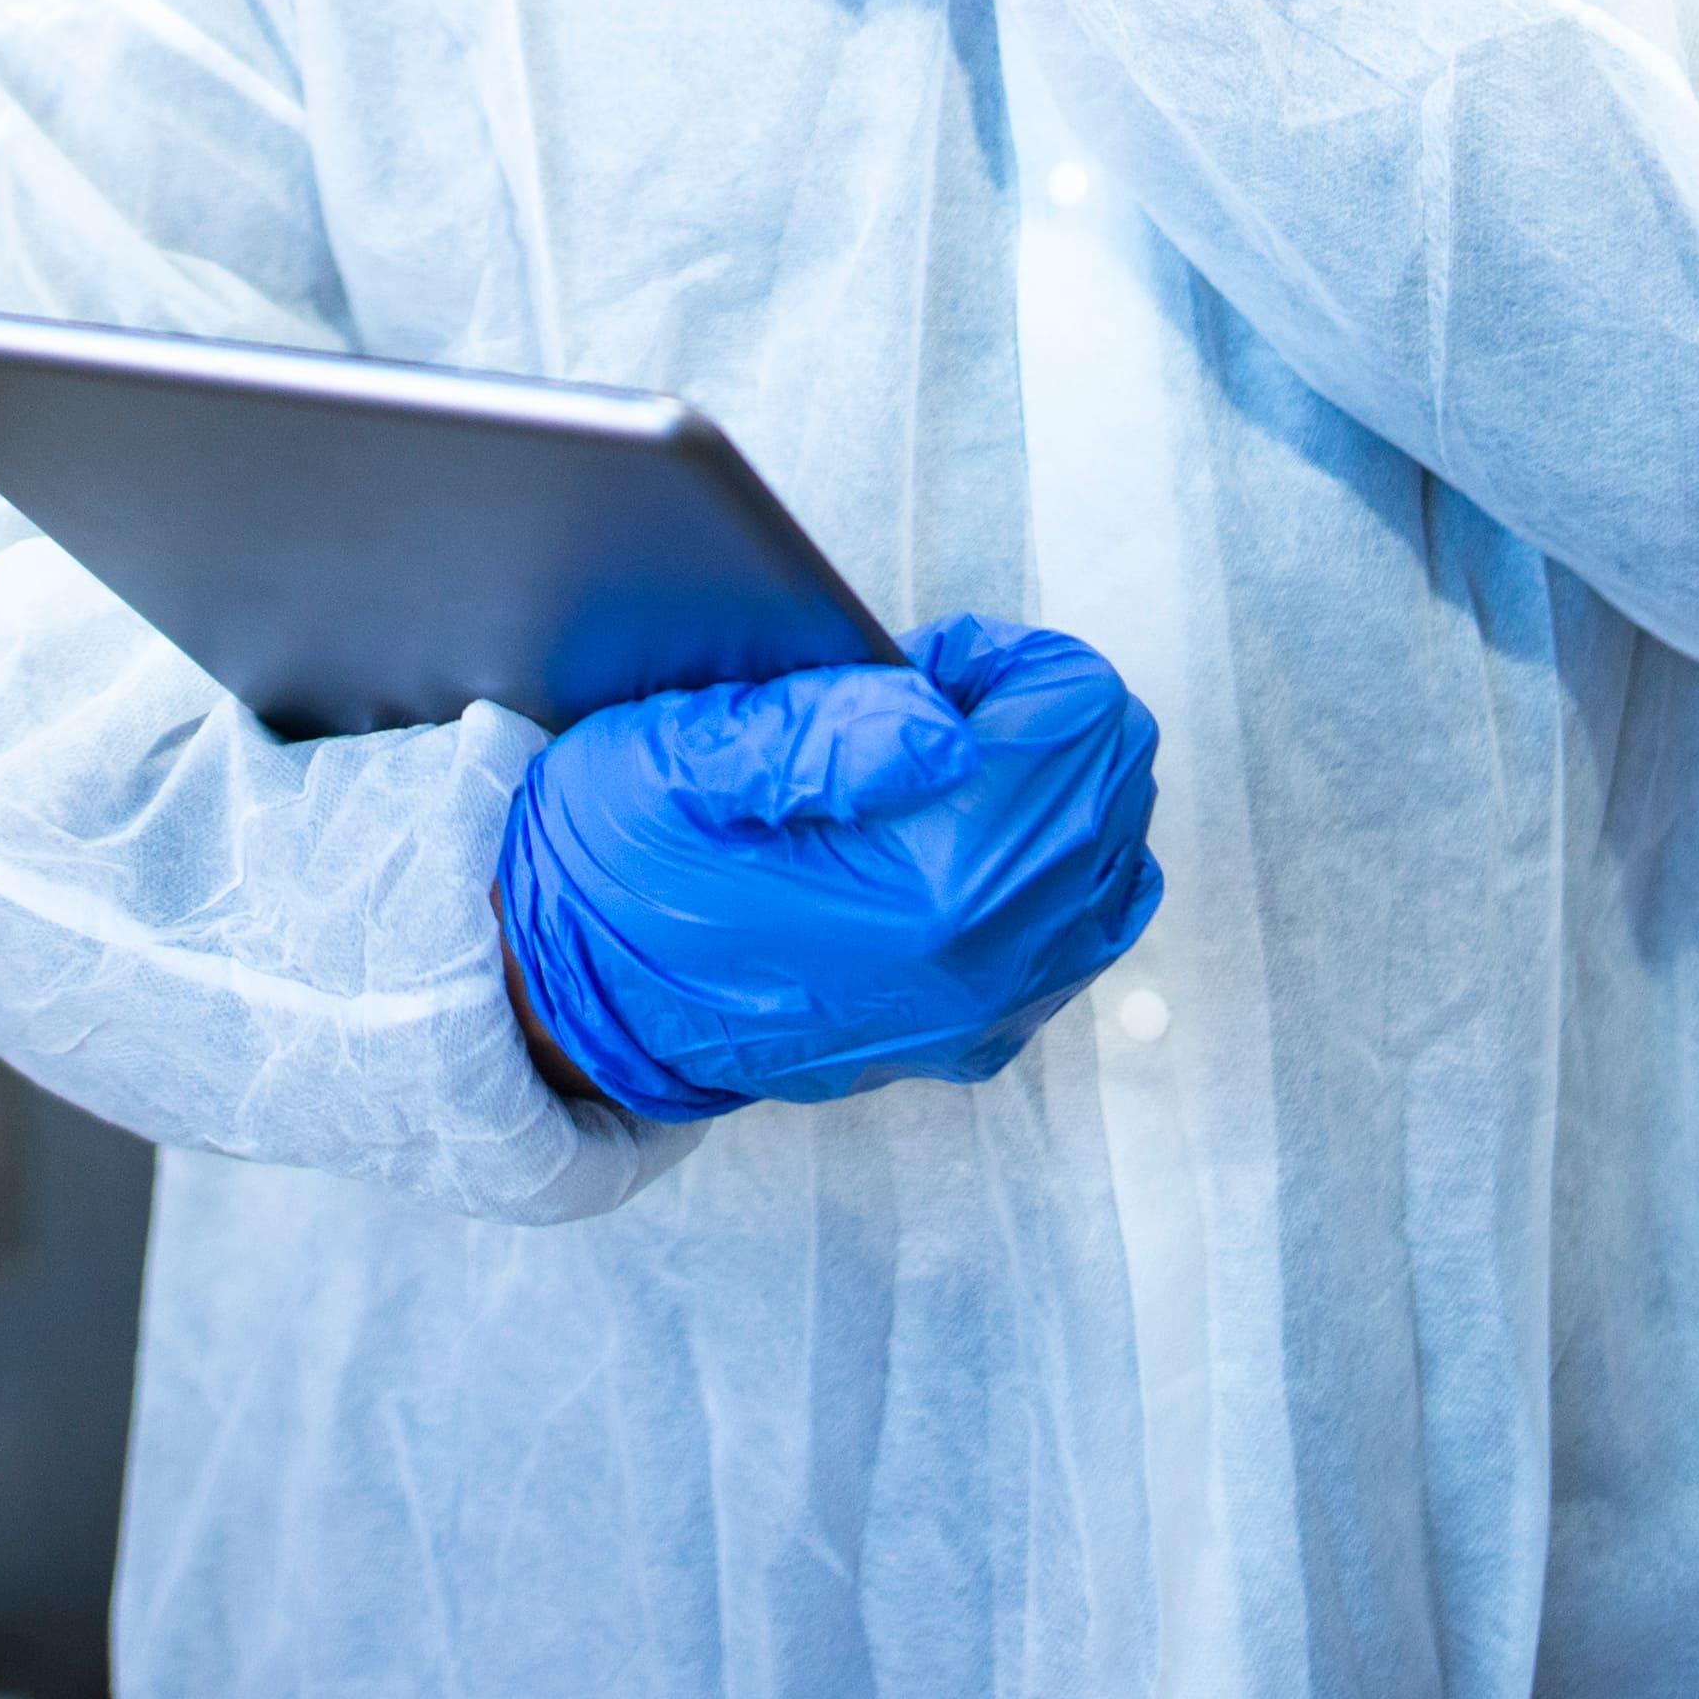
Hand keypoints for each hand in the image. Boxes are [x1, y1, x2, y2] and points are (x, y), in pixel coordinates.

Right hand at [489, 617, 1167, 1119]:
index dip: (1004, 660)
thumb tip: (951, 722)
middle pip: (1116, 777)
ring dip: (1049, 788)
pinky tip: (955, 844)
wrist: (579, 1002)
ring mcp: (990, 1011)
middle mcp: (985, 962)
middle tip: (922, 711)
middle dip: (1037, 715)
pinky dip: (1050, 865)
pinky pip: (1086, 927)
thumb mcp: (683, 756)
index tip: (919, 668)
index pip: (1079, 716)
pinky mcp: (980, 1038)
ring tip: (934, 778)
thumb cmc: (621, 861)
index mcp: (927, 885)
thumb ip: (826, 727)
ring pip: (1120, 852)